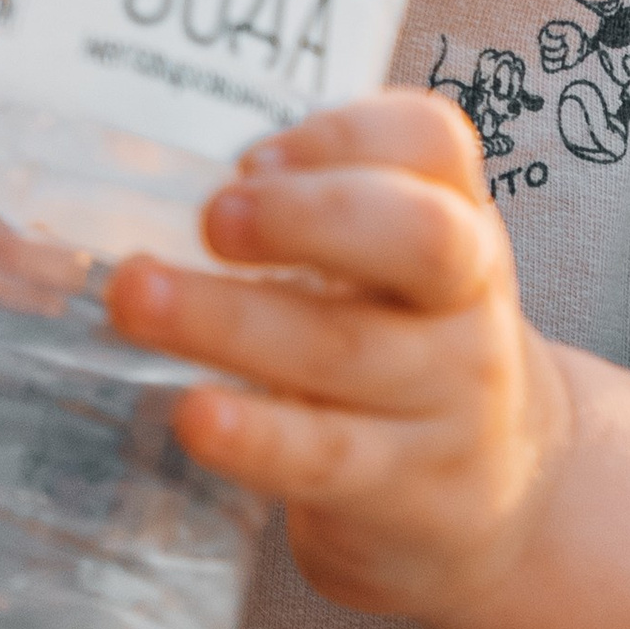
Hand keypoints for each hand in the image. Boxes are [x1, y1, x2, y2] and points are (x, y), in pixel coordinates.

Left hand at [107, 91, 572, 622]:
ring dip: (231, 321)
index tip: (249, 158)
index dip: (343, 136)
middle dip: (307, 217)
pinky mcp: (409, 490)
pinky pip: (329, 455)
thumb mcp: (389, 267)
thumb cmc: (403, 345)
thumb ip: (308, 213)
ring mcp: (449, 398)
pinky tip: (196, 413)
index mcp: (457, 216)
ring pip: (346, 349)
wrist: (494, 492)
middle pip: (420, 237)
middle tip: (211, 217)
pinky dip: (258, 435)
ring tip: (134, 296)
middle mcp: (466, 298)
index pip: (432, 142)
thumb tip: (151, 183)